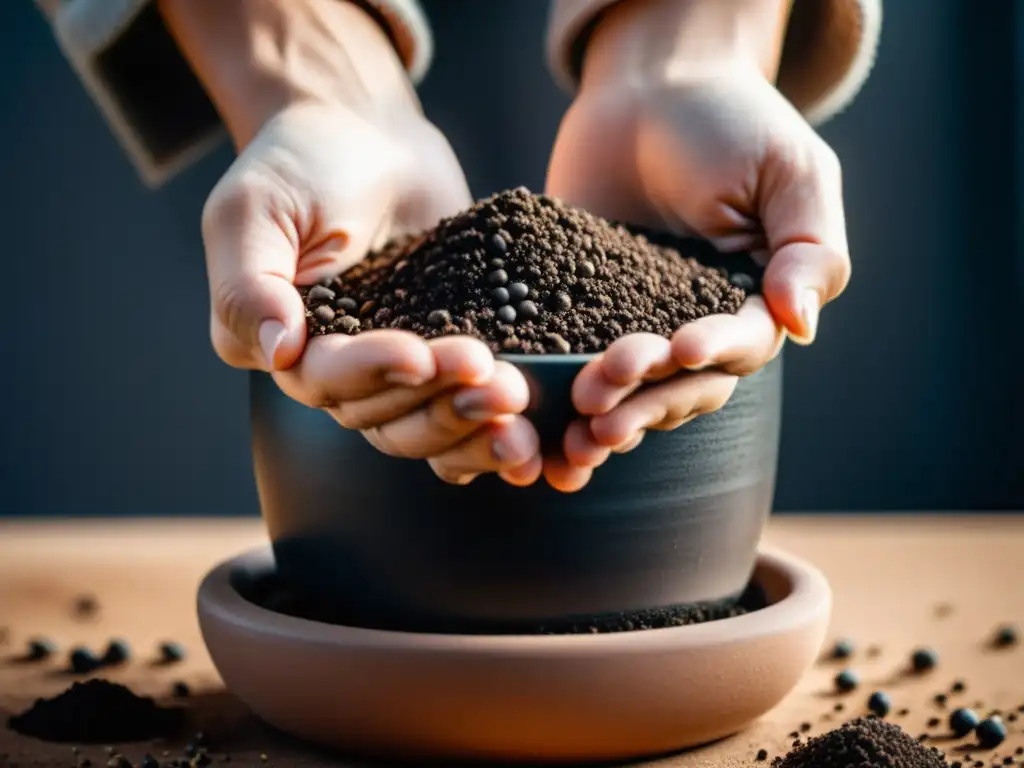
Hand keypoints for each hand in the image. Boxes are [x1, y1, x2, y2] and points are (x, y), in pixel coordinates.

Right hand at [163, 0, 541, 485]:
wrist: (368, 134)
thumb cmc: (301, 162)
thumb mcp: (255, 209)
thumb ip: (249, 283)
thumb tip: (277, 351)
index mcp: (289, 346)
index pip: (328, 381)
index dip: (375, 374)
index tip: (421, 355)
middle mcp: (342, 371)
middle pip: (385, 417)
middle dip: (440, 403)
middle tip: (496, 382)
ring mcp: (400, 366)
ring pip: (428, 423)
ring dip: (473, 420)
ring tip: (517, 397)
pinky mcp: (450, 349)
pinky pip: (467, 403)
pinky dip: (494, 421)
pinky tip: (532, 423)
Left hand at [542, 0, 848, 490]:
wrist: (649, 88)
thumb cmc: (731, 122)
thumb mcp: (790, 172)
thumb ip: (808, 249)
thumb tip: (802, 325)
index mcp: (750, 307)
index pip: (738, 348)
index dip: (711, 354)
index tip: (680, 347)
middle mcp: (692, 328)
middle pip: (677, 386)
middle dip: (644, 397)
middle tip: (602, 401)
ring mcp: (631, 324)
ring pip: (624, 388)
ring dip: (602, 410)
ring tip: (573, 422)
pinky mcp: (576, 311)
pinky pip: (567, 356)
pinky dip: (555, 389)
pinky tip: (531, 407)